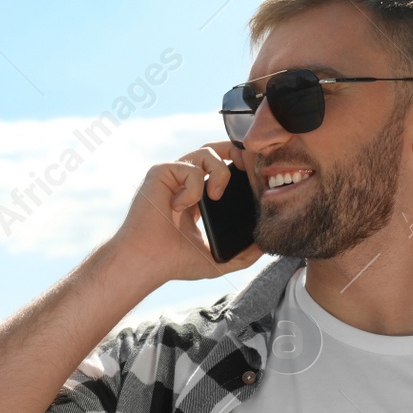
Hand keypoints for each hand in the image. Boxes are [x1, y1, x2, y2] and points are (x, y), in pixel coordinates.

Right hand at [107, 140, 263, 285]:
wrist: (148, 261)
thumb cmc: (173, 262)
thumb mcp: (216, 259)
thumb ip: (242, 255)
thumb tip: (264, 247)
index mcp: (195, 197)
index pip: (219, 169)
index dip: (238, 166)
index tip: (254, 176)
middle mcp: (183, 182)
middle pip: (213, 151)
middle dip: (235, 152)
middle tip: (248, 166)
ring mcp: (172, 176)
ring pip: (205, 152)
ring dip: (219, 172)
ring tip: (216, 196)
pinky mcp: (161, 172)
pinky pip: (190, 168)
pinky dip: (193, 188)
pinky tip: (181, 207)